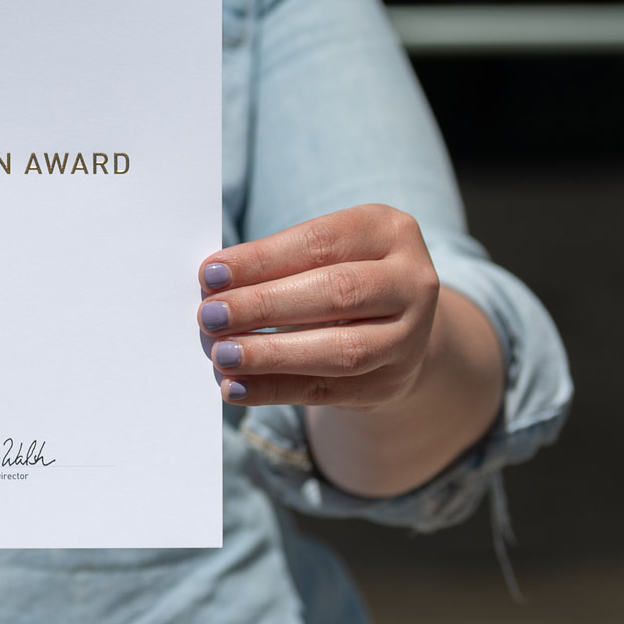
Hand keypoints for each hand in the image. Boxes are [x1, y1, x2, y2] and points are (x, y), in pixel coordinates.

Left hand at [197, 204, 442, 407]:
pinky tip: (236, 387)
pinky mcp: (388, 384)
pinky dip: (275, 390)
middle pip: (336, 292)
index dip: (263, 259)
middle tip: (211, 316)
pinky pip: (327, 391)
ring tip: (222, 354)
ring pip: (341, 349)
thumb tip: (214, 285)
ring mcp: (408, 338)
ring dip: (272, 354)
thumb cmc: (342, 278)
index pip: (320, 242)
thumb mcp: (325, 254)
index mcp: (389, 232)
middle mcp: (411, 282)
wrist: (397, 330)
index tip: (211, 274)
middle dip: (265, 305)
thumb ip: (279, 265)